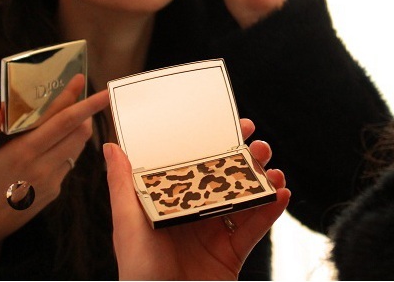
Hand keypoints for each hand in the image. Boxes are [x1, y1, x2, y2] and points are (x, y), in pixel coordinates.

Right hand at [0, 75, 108, 265]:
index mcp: (23, 153)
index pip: (61, 121)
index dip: (76, 99)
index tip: (83, 80)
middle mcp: (44, 166)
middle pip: (79, 131)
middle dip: (86, 109)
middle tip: (80, 93)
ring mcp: (53, 181)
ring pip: (78, 146)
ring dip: (79, 127)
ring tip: (69, 114)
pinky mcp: (55, 192)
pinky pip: (69, 163)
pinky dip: (68, 147)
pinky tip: (54, 142)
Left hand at [106, 118, 290, 279]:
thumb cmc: (137, 273)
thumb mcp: (127, 226)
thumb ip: (122, 186)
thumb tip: (111, 147)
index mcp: (170, 203)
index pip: (194, 166)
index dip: (214, 144)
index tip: (233, 125)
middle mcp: (194, 215)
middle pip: (226, 180)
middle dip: (246, 160)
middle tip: (260, 146)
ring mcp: (216, 233)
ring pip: (245, 200)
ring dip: (263, 181)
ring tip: (274, 168)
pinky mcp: (233, 253)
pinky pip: (256, 228)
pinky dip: (272, 211)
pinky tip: (282, 194)